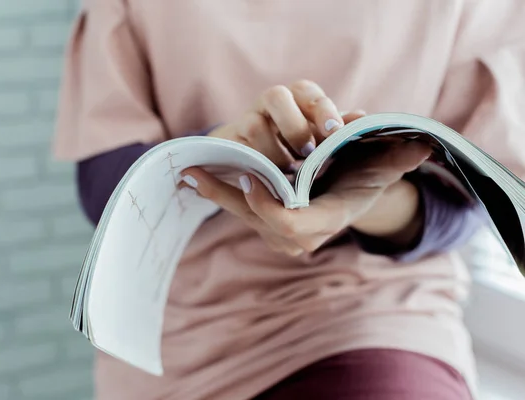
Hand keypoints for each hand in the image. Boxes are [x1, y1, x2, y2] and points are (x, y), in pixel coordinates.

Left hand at [181, 139, 430, 255]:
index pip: (295, 225)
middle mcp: (304, 234)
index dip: (271, 207)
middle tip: (200, 175)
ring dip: (217, 195)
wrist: (352, 195)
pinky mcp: (268, 224)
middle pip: (259, 222)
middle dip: (230, 200)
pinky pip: (240, 211)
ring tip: (189, 173)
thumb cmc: (368, 176)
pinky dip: (219, 195)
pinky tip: (196, 179)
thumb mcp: (383, 165)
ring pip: (244, 217)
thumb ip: (398, 158)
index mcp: (329, 220)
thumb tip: (421, 144)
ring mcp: (283, 233)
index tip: (250, 179)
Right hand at [207, 80, 364, 170]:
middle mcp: (270, 104)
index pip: (308, 93)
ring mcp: (247, 121)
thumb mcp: (325, 138)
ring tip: (289, 172)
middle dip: (294, 126)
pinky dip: (254, 164)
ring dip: (274, 152)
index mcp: (298, 97)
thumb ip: (341, 129)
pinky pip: (238, 150)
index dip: (322, 110)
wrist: (265, 161)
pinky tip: (268, 178)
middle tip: (308, 153)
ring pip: (254, 125)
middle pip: (276, 96)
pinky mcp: (230, 143)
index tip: (334, 132)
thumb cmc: (302, 146)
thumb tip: (362, 118)